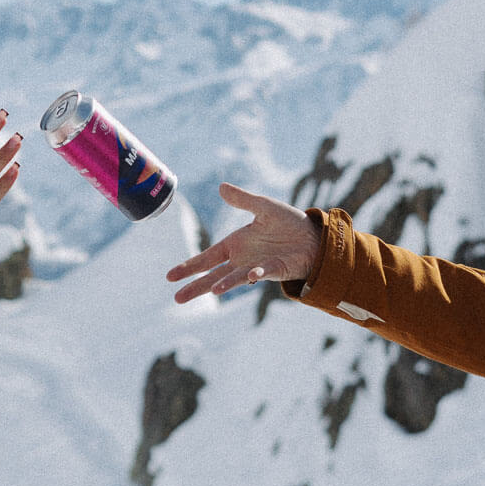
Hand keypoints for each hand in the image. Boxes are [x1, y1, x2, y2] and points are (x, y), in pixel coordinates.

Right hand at [166, 182, 322, 303]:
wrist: (313, 237)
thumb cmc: (288, 223)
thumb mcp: (264, 207)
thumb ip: (243, 200)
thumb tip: (221, 187)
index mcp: (235, 245)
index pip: (206, 258)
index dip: (189, 267)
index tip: (171, 276)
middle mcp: (241, 259)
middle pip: (213, 276)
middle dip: (196, 287)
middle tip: (178, 298)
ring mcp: (256, 267)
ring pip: (234, 279)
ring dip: (224, 284)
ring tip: (213, 291)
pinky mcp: (274, 270)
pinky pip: (262, 272)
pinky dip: (256, 274)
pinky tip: (250, 275)